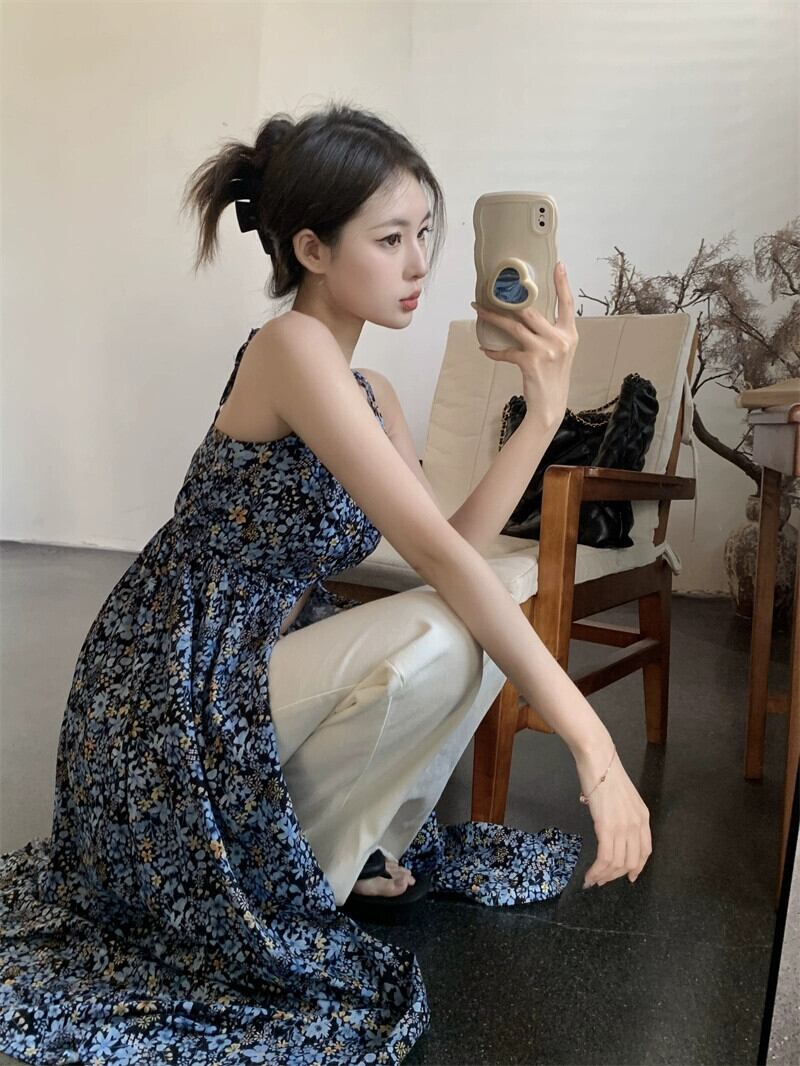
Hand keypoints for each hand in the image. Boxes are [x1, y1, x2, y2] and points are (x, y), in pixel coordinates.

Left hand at [471, 261, 577, 425]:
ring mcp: (545, 351)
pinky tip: (485, 348)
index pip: (567, 303)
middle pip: (531, 311)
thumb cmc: (553, 378)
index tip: (558, 264)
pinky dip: (494, 351)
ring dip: (493, 318)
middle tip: (492, 291)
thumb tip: (528, 316)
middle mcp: (560, 339)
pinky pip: (506, 352)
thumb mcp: (560, 352)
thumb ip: (550, 333)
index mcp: (569, 334)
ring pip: (514, 327)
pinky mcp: (530, 363)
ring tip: (479, 311)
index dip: (563, 283)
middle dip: (508, 300)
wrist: (551, 406)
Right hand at [574, 741, 652, 887]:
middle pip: (631, 861)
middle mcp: (637, 825)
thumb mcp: (621, 797)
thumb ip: (619, 813)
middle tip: (602, 881)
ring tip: (593, 880)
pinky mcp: (608, 828)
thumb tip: (605, 825)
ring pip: (617, 864)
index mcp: (643, 817)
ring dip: (604, 876)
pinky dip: (597, 870)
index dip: (637, 867)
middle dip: (616, 876)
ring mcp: (623, 827)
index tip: (629, 877)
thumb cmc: (605, 773)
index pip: (645, 851)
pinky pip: (605, 858)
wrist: (598, 759)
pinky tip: (590, 874)